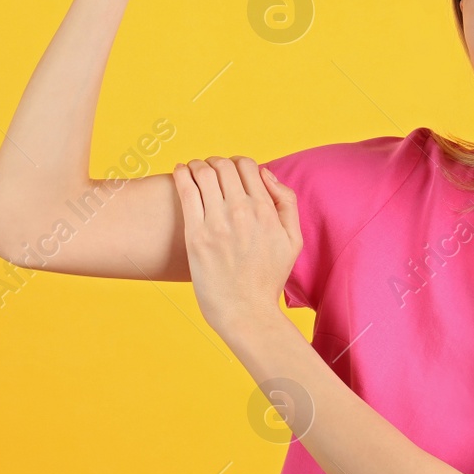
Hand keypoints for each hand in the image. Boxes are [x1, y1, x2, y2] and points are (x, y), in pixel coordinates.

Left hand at [171, 156, 300, 337]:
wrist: (246, 312)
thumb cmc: (268, 278)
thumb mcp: (293, 240)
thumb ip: (286, 202)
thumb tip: (266, 174)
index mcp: (266, 211)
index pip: (248, 166)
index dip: (238, 162)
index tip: (231, 171)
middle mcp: (242, 212)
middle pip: (224, 165)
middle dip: (217, 162)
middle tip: (210, 169)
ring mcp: (217, 223)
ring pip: (204, 173)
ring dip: (198, 164)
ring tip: (194, 169)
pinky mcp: (195, 235)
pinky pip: (186, 191)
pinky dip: (182, 174)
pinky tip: (180, 170)